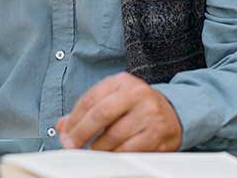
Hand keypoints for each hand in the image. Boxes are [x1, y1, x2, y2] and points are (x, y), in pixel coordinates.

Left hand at [57, 72, 181, 151]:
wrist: (174, 112)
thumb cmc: (137, 106)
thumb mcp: (113, 99)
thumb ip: (88, 110)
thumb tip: (63, 126)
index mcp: (122, 81)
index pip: (90, 98)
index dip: (74, 119)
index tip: (65, 133)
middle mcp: (136, 93)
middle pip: (101, 114)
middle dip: (82, 133)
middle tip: (72, 145)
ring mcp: (149, 112)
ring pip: (114, 136)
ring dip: (98, 148)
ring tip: (93, 151)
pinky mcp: (159, 133)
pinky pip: (130, 150)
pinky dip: (116, 155)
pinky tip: (111, 155)